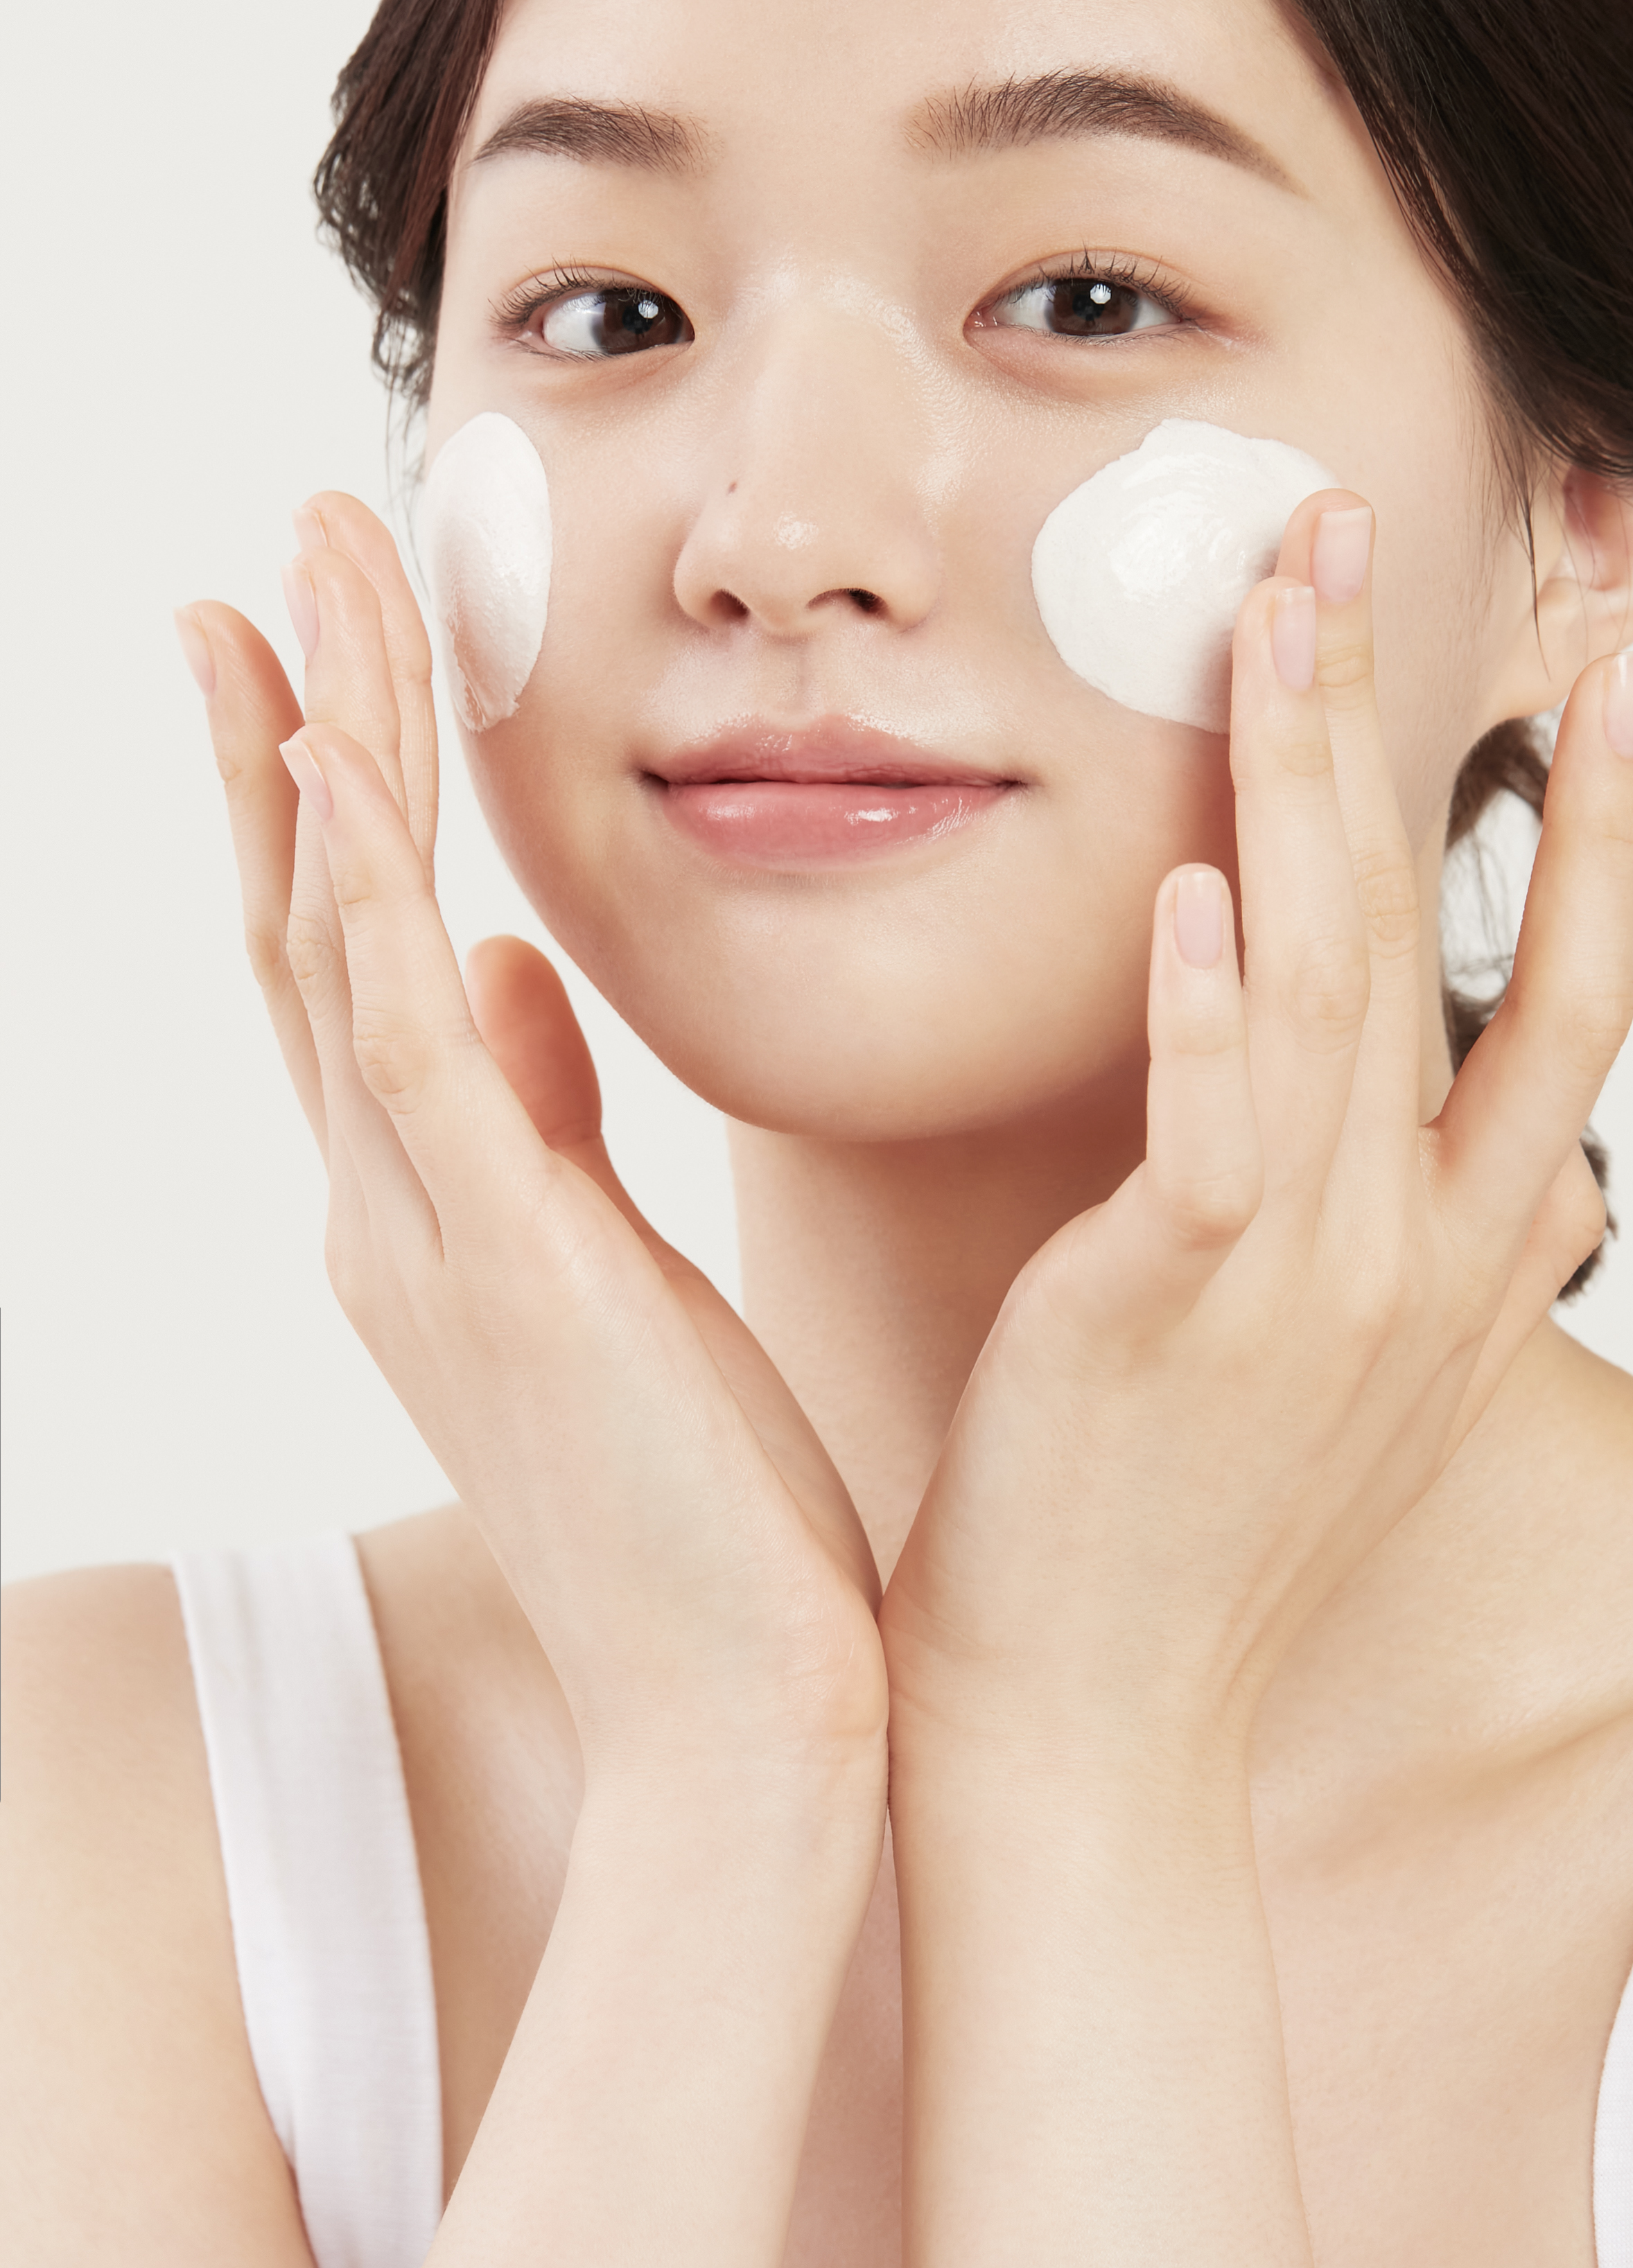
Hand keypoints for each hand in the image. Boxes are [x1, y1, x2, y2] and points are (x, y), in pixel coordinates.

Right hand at [177, 496, 885, 1794]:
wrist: (733, 1709)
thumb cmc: (694, 1501)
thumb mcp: (601, 1274)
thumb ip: (540, 1120)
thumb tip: (511, 975)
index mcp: (430, 1207)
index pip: (353, 961)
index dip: (317, 799)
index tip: (308, 644)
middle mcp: (393, 1208)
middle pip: (308, 927)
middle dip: (286, 731)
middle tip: (264, 558)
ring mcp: (427, 1237)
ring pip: (334, 951)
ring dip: (308, 757)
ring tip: (284, 584)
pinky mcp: (507, 1265)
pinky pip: (406, 1050)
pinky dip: (355, 905)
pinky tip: (328, 770)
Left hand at [881, 495, 1632, 1768]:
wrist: (1095, 1736)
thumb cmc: (1190, 1539)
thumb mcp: (1360, 1383)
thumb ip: (1428, 1244)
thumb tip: (1513, 1153)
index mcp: (1469, 1261)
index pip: (1578, 1009)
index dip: (1613, 836)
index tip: (1625, 679)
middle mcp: (1416, 1257)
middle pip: (1441, 942)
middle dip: (1411, 722)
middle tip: (1365, 531)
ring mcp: (1304, 1287)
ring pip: (1329, 989)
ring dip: (1302, 783)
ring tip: (1275, 606)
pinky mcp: (1168, 1319)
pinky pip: (1208, 1140)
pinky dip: (1209, 1010)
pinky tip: (1196, 880)